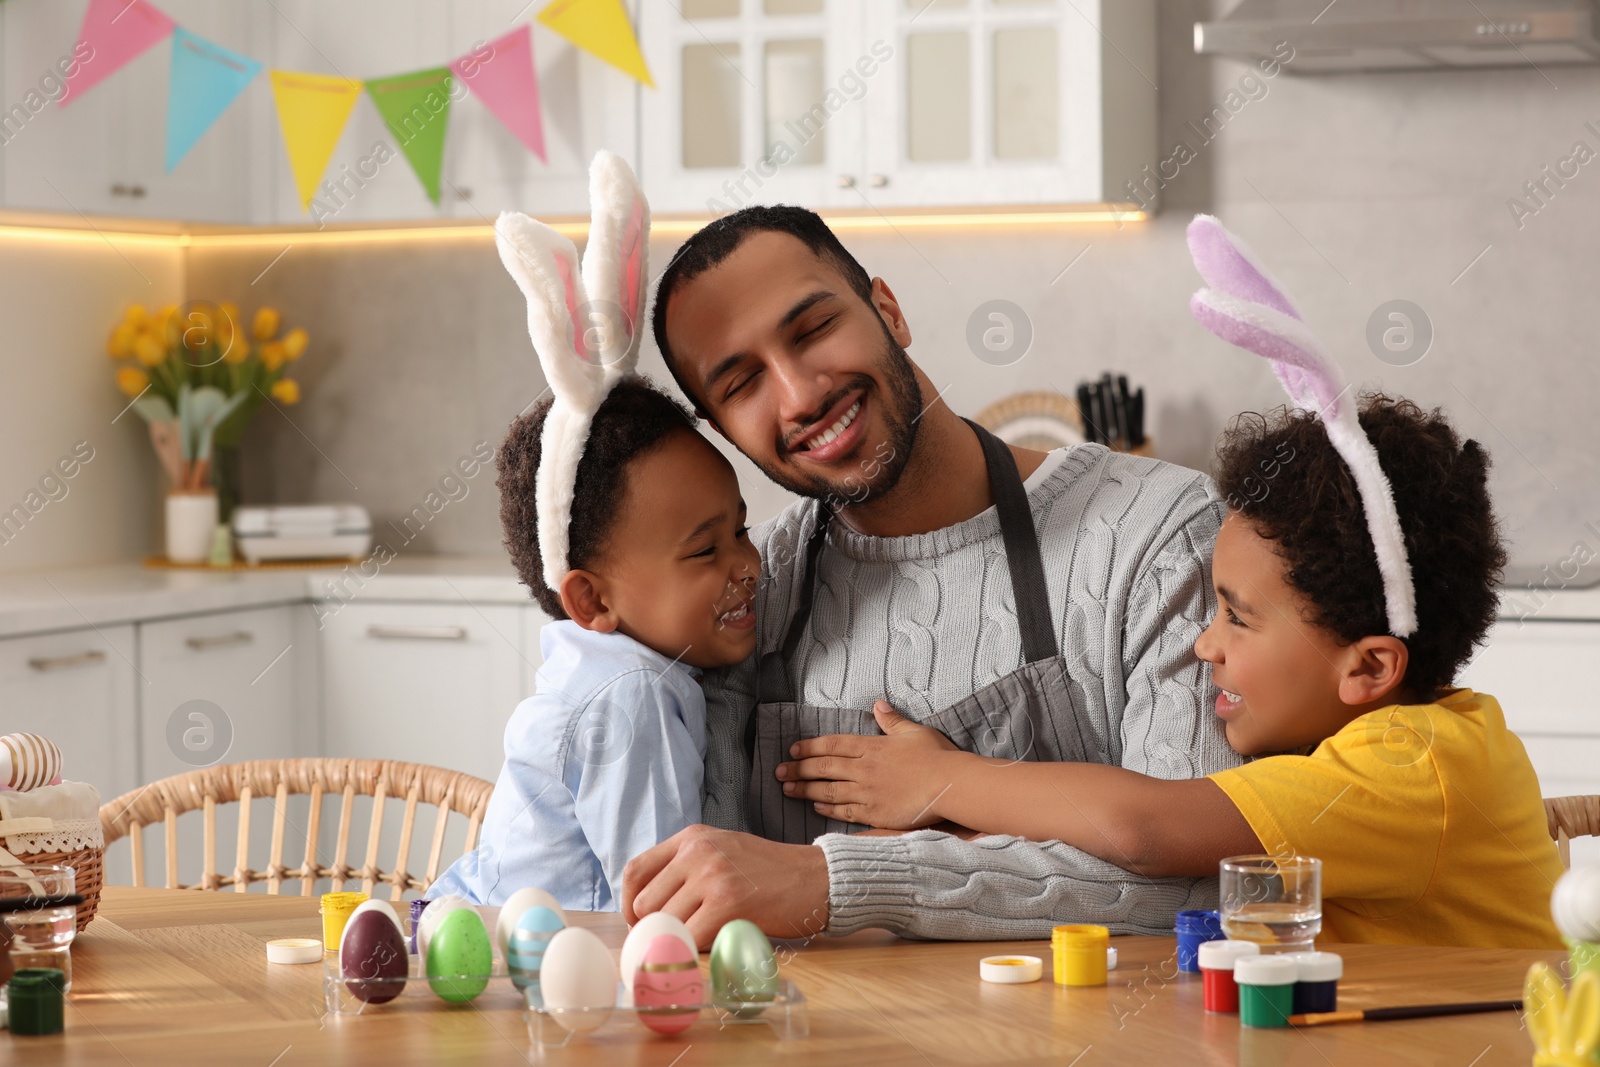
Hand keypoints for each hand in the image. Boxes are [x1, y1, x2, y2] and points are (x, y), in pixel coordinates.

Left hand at [621, 825, 829, 948]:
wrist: (814, 877)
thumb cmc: (768, 871)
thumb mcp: (721, 850)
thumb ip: (686, 867)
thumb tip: (646, 905)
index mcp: (691, 838)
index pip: (635, 870)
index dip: (628, 903)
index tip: (637, 922)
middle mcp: (697, 852)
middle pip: (645, 903)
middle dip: (654, 927)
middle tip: (674, 937)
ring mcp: (712, 876)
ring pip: (665, 923)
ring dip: (678, 939)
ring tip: (703, 937)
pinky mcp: (727, 904)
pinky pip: (690, 938)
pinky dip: (696, 949)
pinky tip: (714, 943)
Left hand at [775, 701, 961, 828]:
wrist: (950, 785)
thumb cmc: (936, 756)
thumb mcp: (913, 731)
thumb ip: (892, 720)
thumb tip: (877, 705)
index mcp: (872, 746)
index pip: (832, 745)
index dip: (810, 747)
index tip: (793, 749)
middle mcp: (864, 768)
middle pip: (823, 767)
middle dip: (798, 768)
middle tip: (778, 771)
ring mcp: (868, 792)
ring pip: (828, 790)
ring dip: (805, 789)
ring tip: (787, 789)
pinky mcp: (875, 813)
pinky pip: (845, 811)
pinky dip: (827, 808)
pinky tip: (815, 806)